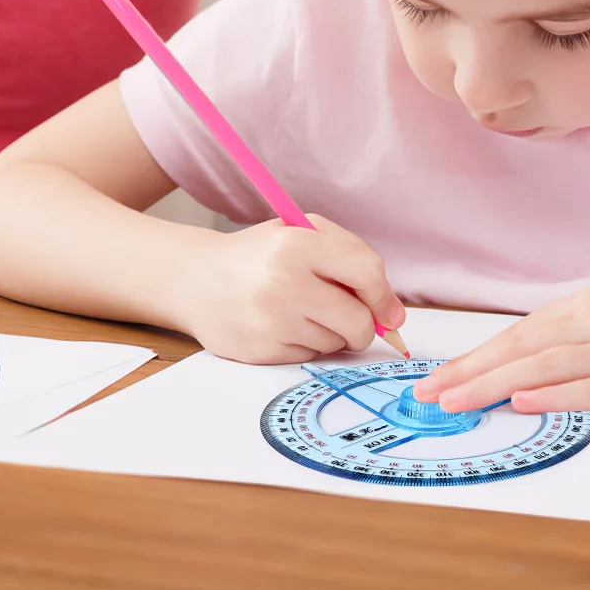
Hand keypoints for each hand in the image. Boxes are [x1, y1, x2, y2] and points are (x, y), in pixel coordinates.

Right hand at [173, 214, 405, 363]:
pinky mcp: (263, 350)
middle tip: (345, 314)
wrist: (196, 280)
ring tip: (302, 311)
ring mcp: (272, 320)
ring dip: (332, 333)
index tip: (386, 308)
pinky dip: (307, 345)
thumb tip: (394, 316)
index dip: (384, 295)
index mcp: (297, 244)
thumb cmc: (259, 255)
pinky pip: (311, 357)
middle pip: (358, 321)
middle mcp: (284, 283)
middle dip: (362, 324)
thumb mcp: (299, 233)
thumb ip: (351, 259)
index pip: (367, 272)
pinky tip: (282, 326)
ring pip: (337, 343)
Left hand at [414, 283, 589, 414]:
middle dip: (468, 373)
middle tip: (427, 394)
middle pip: (518, 349)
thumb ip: (573, 337)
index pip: (515, 335)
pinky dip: (554, 396)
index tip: (436, 377)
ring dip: (493, 385)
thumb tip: (525, 366)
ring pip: (543, 368)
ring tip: (456, 402)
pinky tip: (523, 402)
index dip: (473, 358)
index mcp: (584, 307)